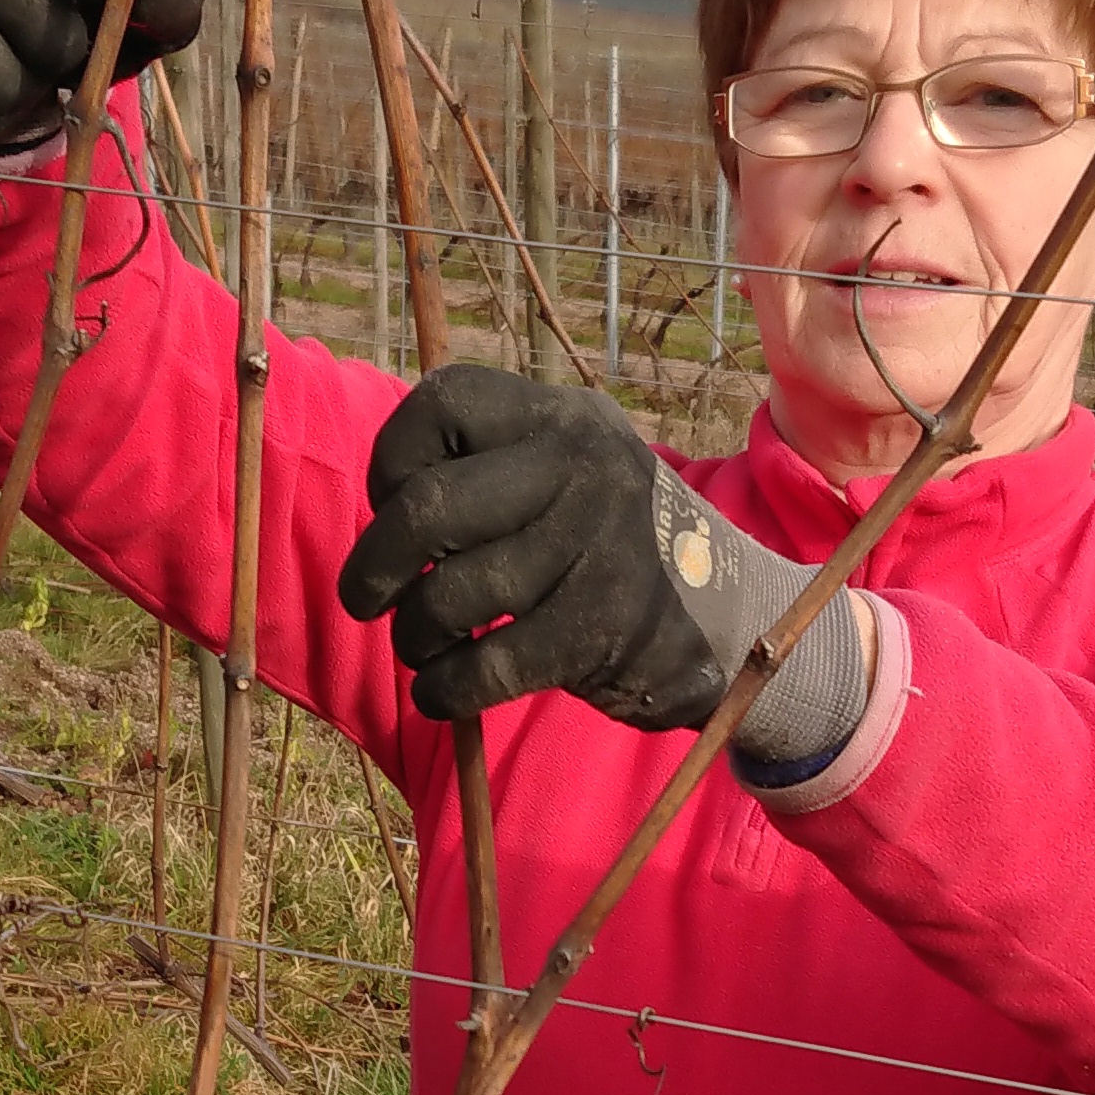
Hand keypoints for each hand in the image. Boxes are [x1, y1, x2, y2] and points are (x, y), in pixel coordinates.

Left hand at [331, 370, 722, 725]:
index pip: (441, 403)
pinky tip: (440, 691)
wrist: (726, 613)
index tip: (395, 503)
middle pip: (426, 508)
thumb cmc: (605, 542)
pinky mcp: (599, 631)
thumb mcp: (568, 466)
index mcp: (562, 417)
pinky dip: (443, 688)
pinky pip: (483, 667)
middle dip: (375, 567)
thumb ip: (486, 466)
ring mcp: (595, 549)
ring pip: (448, 597)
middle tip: (369, 598)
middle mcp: (582, 468)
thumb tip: (383, 513)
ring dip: (412, 635)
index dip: (393, 459)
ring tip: (420, 644)